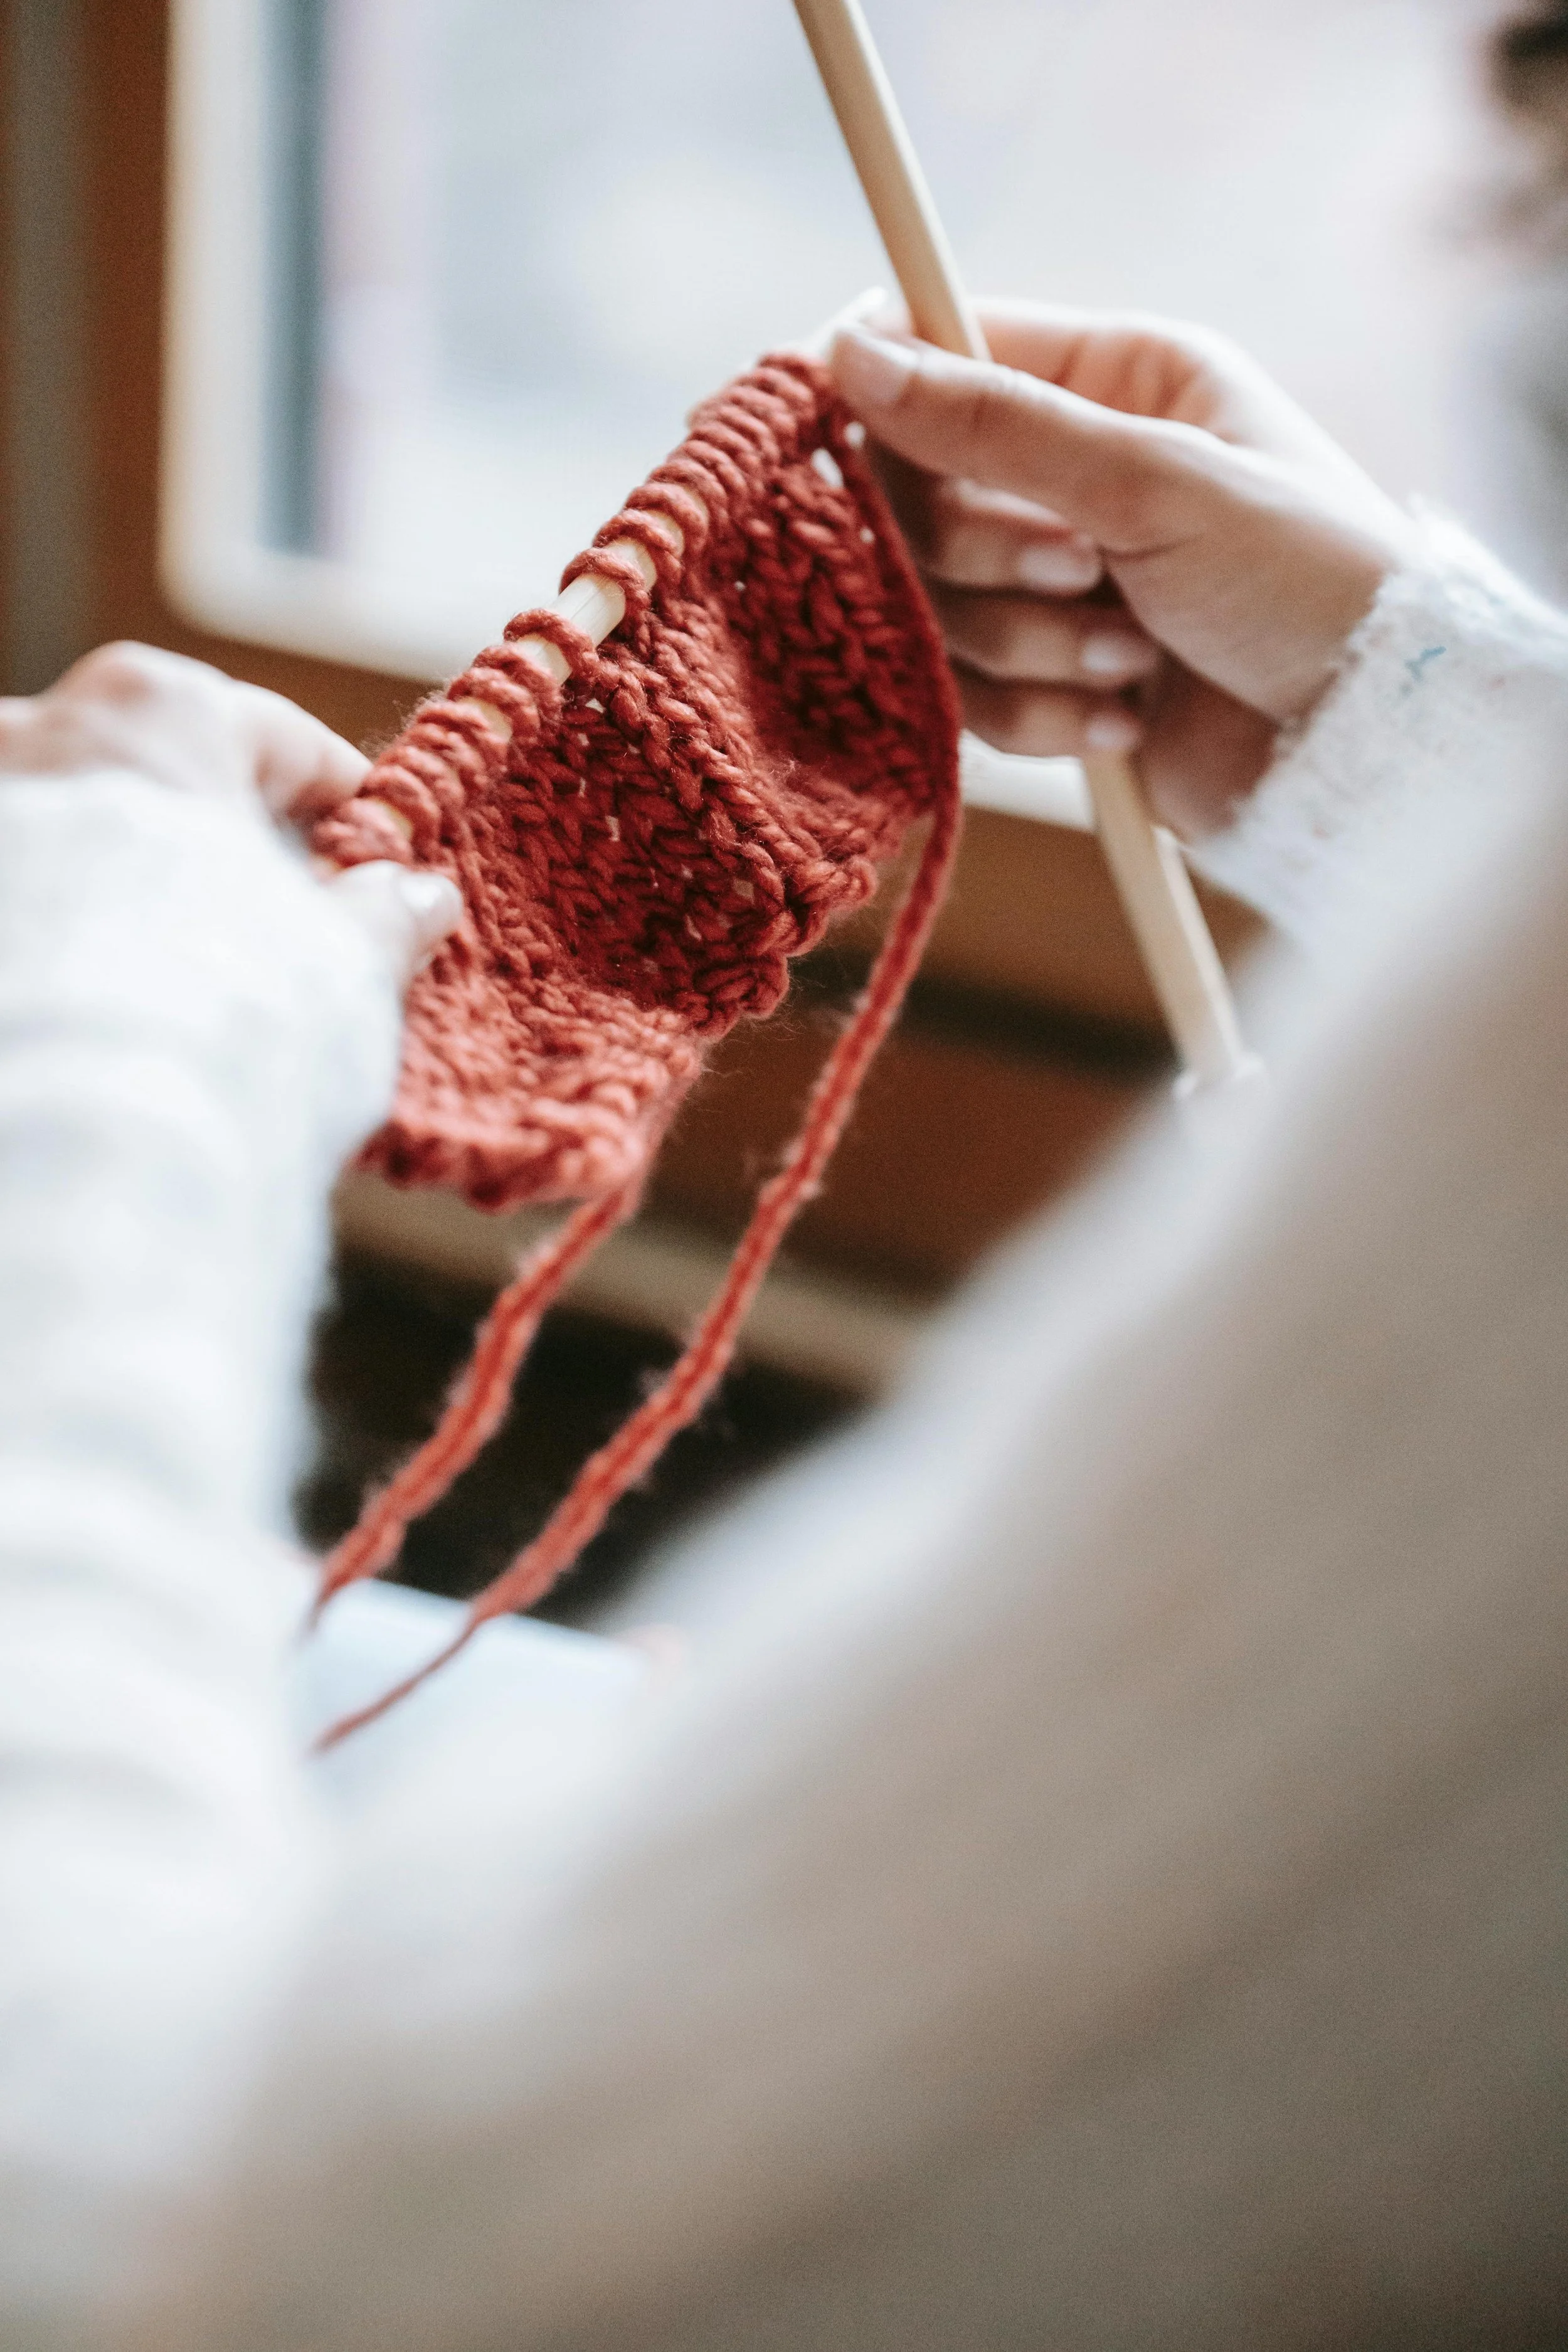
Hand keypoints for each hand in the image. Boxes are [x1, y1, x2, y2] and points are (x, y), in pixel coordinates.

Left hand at [0, 642, 459, 982]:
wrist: (68, 1111)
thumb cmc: (216, 1005)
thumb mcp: (341, 959)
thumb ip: (386, 915)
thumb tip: (420, 898)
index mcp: (162, 706)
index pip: (287, 743)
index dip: (351, 817)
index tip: (381, 873)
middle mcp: (50, 727)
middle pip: (179, 784)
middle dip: (236, 857)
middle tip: (299, 941)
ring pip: (97, 841)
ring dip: (152, 897)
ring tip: (207, 987)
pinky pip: (40, 893)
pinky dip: (85, 935)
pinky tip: (126, 1005)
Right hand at [829, 303, 1421, 835]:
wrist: (1364, 748)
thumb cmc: (1302, 583)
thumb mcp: (1155, 482)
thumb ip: (996, 424)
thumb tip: (847, 356)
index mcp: (1117, 378)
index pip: (944, 351)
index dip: (882, 395)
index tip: (838, 433)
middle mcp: (1080, 470)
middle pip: (920, 494)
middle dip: (987, 555)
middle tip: (1082, 573)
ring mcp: (1064, 582)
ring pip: (941, 606)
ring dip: (1030, 645)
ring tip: (1133, 661)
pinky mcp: (1055, 679)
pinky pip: (974, 694)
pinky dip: (1043, 713)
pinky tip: (1126, 719)